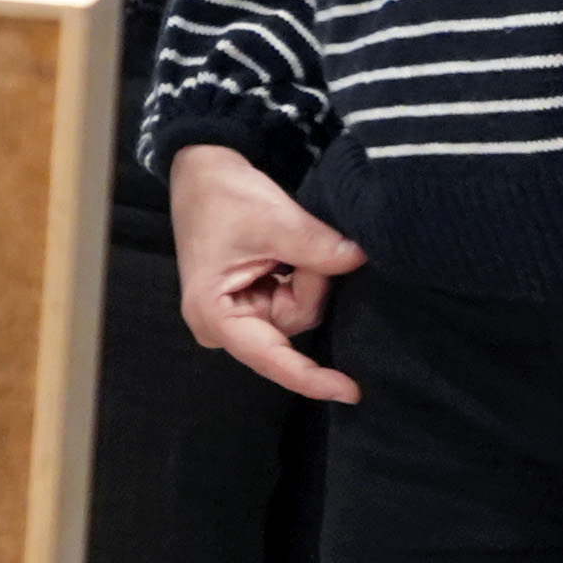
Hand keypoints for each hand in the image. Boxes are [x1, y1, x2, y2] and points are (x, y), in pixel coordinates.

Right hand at [168, 144, 365, 404]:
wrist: (204, 171)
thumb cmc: (222, 196)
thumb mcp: (273, 219)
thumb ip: (318, 248)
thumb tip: (359, 260)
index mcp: (215, 315)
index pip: (272, 358)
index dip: (313, 378)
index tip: (351, 392)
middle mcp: (223, 325)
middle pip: (294, 322)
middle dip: (308, 282)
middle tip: (296, 241)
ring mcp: (238, 315)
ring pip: (299, 310)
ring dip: (306, 274)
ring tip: (284, 241)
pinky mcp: (251, 303)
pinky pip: (294, 299)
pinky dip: (301, 274)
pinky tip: (284, 252)